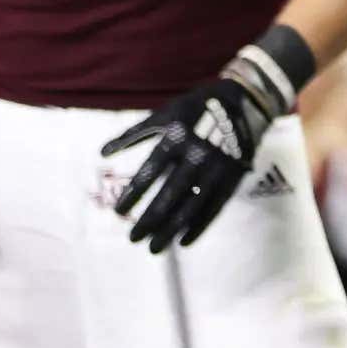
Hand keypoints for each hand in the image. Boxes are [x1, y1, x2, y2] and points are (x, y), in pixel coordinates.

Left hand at [103, 32, 312, 251]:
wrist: (244, 100)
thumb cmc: (197, 106)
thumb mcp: (164, 113)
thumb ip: (133, 134)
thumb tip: (102, 154)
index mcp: (176, 137)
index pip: (149, 173)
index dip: (133, 195)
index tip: (119, 213)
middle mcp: (196, 155)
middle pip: (169, 196)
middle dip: (149, 220)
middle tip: (133, 239)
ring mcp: (217, 167)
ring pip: (191, 206)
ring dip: (171, 230)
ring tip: (155, 247)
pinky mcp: (233, 176)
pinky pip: (215, 207)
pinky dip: (199, 226)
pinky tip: (184, 241)